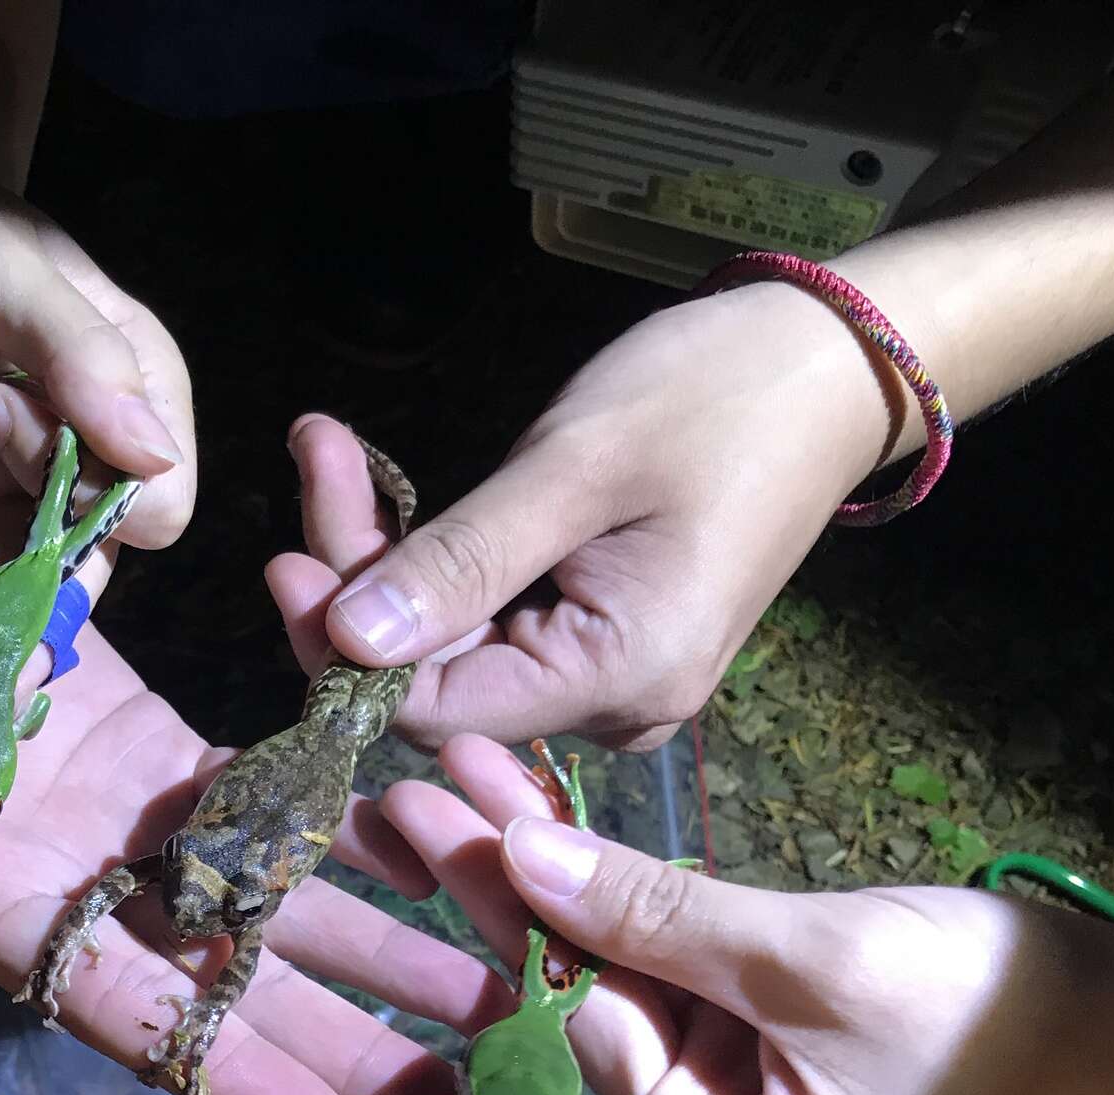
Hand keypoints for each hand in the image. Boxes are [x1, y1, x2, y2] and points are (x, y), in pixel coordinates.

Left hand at [0, 93, 195, 618]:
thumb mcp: (3, 270)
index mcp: (132, 384)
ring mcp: (7, 481)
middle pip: (94, 557)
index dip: (102, 503)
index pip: (160, 495)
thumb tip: (153, 457)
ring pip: (25, 585)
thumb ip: (80, 358)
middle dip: (47, 602)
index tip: (12, 436)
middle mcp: (85, 447)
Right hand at [0, 470, 526, 1094]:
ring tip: (501, 993)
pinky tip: (447, 846)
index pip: (115, 1010)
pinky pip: (269, 800)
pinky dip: (350, 827)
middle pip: (222, 983)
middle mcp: (62, 881)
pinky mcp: (160, 749)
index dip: (217, 1074)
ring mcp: (118, 821)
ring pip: (264, 903)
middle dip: (343, 1044)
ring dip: (377, 947)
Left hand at [265, 733, 1113, 1094]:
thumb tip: (520, 863)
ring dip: (505, 892)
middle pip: (537, 1059)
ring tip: (413, 795)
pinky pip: (630, 952)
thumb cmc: (1004, 1029)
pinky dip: (581, 886)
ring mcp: (706, 1084)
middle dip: (454, 950)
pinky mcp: (723, 1020)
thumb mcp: (826, 968)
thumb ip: (664, 921)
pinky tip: (508, 806)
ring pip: (571, 986)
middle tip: (355, 850)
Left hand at [295, 281, 903, 752]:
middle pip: (433, 675)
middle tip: (319, 451)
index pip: (433, 708)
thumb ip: (460, 562)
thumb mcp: (575, 468)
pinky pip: (488, 620)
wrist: (830, 366)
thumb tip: (344, 644)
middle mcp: (614, 709)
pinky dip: (433, 559)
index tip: (283, 556)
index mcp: (620, 680)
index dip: (344, 647)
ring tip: (331, 446)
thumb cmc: (717, 397)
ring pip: (450, 645)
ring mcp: (608, 680)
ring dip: (384, 557)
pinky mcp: (598, 641)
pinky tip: (377, 484)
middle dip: (358, 578)